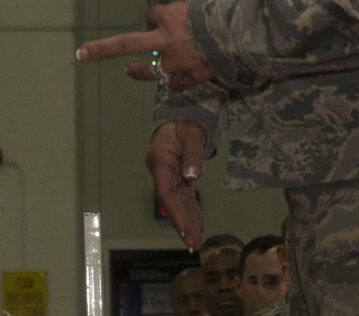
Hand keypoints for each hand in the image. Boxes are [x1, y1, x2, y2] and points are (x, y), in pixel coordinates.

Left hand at [75, 0, 214, 90]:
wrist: (244, 35)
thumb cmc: (223, 11)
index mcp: (168, 15)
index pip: (152, 13)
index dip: (155, 14)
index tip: (158, 14)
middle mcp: (167, 40)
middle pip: (127, 44)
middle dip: (101, 49)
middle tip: (82, 54)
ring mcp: (178, 61)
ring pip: (151, 70)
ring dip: (139, 71)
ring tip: (129, 71)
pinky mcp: (193, 77)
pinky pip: (177, 84)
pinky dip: (172, 84)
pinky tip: (168, 84)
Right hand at [147, 121, 206, 249]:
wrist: (181, 113)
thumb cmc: (185, 120)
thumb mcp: (192, 133)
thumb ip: (193, 154)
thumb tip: (193, 177)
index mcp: (160, 158)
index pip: (165, 191)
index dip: (175, 212)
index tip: (185, 230)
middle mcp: (161, 169)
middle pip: (170, 200)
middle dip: (181, 223)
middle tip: (192, 244)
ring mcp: (168, 173)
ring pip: (177, 201)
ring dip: (187, 221)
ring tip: (195, 242)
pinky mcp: (177, 175)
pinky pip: (183, 196)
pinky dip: (191, 211)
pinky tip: (197, 227)